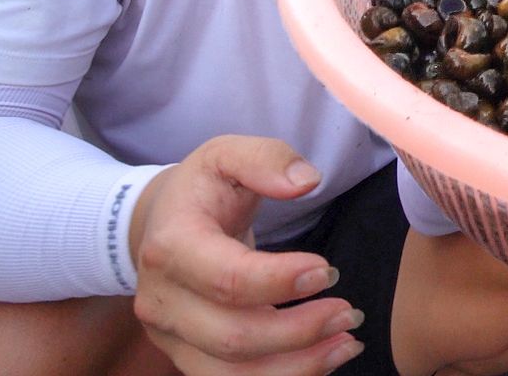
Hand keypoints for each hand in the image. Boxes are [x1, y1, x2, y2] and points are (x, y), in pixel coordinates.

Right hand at [130, 136, 363, 374]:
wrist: (157, 222)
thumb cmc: (202, 189)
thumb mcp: (228, 153)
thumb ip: (268, 159)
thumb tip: (306, 181)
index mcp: (171, 245)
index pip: (228, 279)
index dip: (281, 281)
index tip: (327, 270)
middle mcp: (162, 299)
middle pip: (233, 337)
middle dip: (299, 332)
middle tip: (349, 312)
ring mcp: (169, 335)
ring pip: (232, 374)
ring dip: (298, 366)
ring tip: (347, 343)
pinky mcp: (184, 356)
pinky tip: (323, 359)